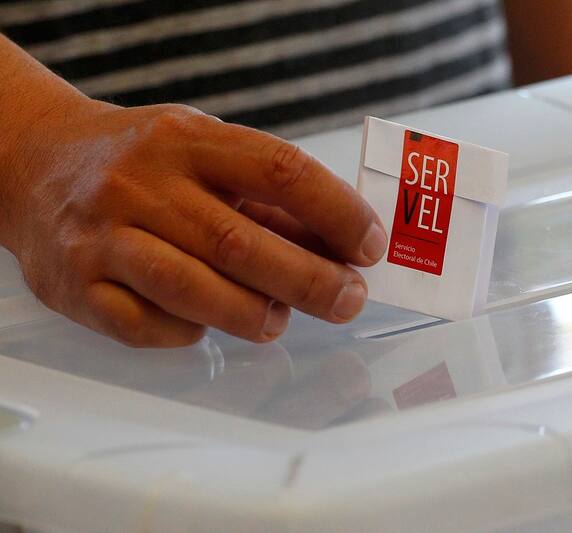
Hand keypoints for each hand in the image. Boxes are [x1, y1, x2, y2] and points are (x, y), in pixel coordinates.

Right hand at [1, 101, 386, 346]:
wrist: (35, 163)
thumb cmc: (143, 162)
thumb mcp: (204, 152)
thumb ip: (267, 199)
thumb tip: (343, 247)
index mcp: (187, 139)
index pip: (279, 169)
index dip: (336, 211)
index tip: (370, 245)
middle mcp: (142, 184)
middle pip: (241, 242)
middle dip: (310, 280)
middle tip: (349, 300)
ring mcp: (104, 238)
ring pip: (193, 289)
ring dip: (254, 314)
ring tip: (281, 320)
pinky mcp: (78, 288)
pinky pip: (148, 326)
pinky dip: (191, 333)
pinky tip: (207, 323)